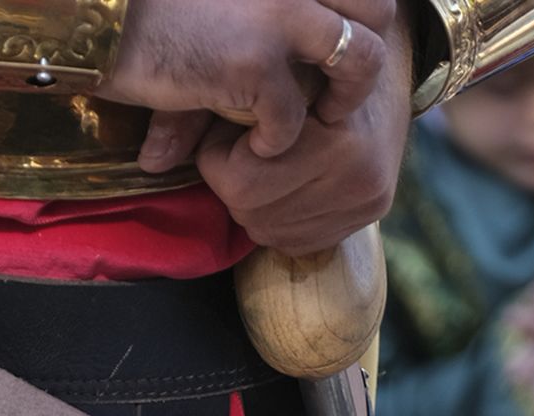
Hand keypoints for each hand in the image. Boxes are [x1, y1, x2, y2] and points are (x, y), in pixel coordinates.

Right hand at [101, 0, 396, 161]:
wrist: (103, 20)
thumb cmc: (153, 10)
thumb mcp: (227, 3)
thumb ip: (264, 19)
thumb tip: (300, 37)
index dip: (363, 16)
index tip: (340, 48)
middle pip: (378, 10)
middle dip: (363, 58)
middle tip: (335, 91)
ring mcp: (283, 14)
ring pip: (357, 62)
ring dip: (341, 100)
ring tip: (312, 123)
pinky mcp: (256, 62)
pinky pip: (293, 118)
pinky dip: (273, 143)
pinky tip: (245, 144)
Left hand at [190, 20, 414, 251]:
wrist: (383, 56)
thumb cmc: (305, 57)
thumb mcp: (254, 71)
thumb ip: (198, 113)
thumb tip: (150, 162)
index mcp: (327, 122)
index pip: (238, 180)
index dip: (220, 156)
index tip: (235, 129)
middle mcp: (355, 165)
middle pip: (251, 209)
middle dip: (235, 180)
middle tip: (247, 147)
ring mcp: (367, 192)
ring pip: (269, 229)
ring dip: (255, 202)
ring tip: (272, 160)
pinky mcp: (373, 210)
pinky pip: (297, 240)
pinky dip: (280, 217)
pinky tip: (291, 183)